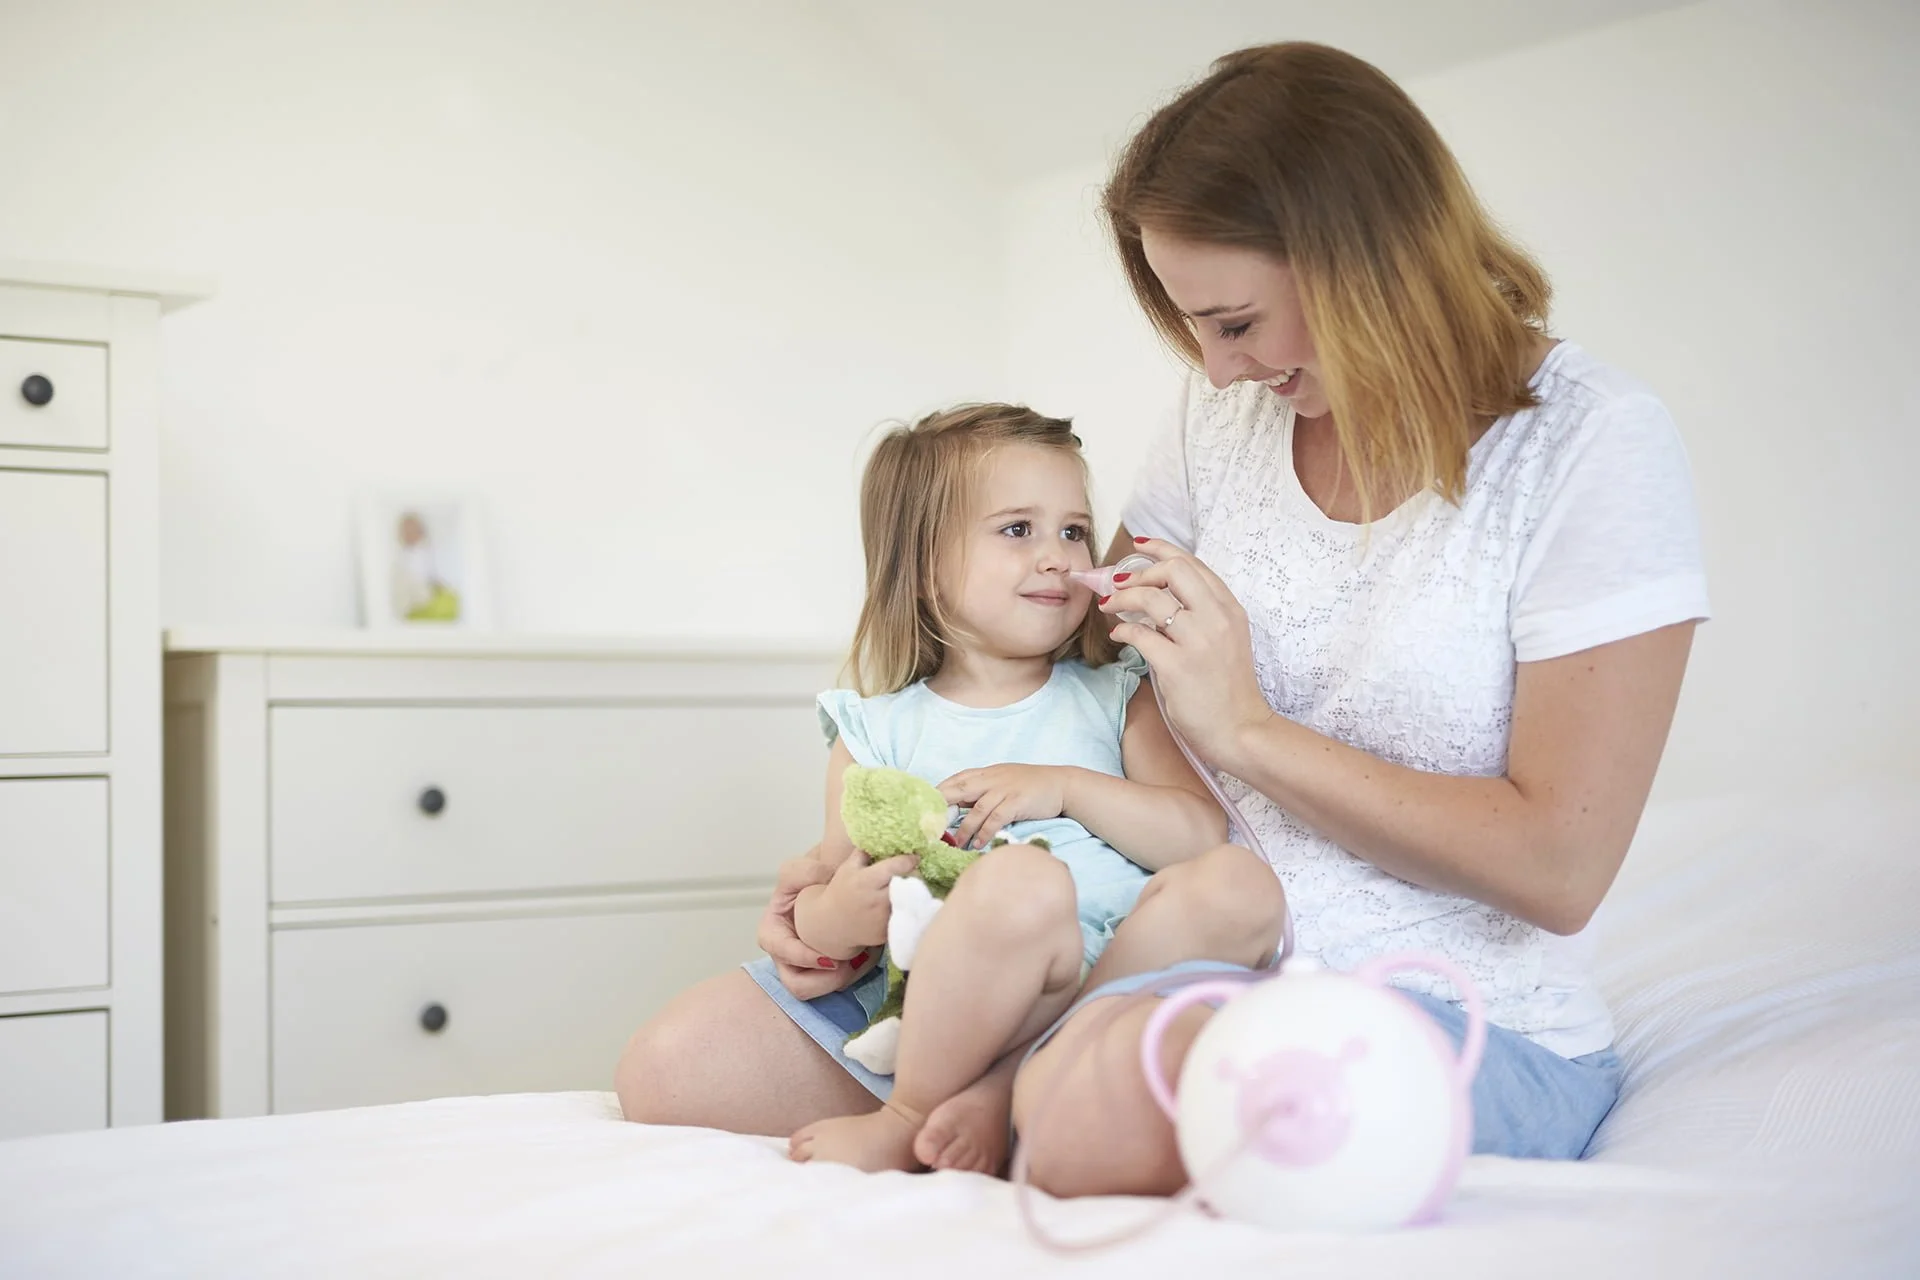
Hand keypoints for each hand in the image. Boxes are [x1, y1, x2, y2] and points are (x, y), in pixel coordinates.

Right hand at [759, 851, 851, 998]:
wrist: (847, 875)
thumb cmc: (822, 871)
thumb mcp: (806, 866)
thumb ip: (804, 870)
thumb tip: (820, 879)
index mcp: (775, 927)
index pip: (777, 950)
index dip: (801, 957)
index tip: (830, 957)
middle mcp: (789, 951)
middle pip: (796, 983)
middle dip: (823, 981)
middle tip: (849, 966)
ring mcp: (810, 964)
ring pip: (819, 989)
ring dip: (842, 980)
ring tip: (863, 958)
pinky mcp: (831, 969)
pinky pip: (839, 983)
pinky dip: (856, 974)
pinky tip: (870, 954)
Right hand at [810, 850, 920, 958]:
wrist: (832, 924)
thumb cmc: (841, 892)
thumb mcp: (848, 868)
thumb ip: (864, 852)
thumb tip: (883, 836)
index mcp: (866, 881)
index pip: (898, 866)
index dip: (909, 859)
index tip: (914, 856)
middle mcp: (877, 900)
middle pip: (910, 883)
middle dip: (914, 875)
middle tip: (913, 872)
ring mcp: (883, 918)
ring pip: (911, 900)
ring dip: (913, 893)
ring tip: (910, 887)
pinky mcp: (888, 932)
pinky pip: (906, 916)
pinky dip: (908, 909)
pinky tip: (904, 904)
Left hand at [938, 764, 1070, 849]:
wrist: (1060, 784)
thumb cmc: (1030, 785)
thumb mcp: (1003, 781)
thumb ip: (982, 790)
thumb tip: (958, 806)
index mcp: (986, 773)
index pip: (956, 780)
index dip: (939, 793)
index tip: (925, 808)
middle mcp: (992, 779)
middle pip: (959, 790)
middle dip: (942, 808)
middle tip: (930, 827)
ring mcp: (1004, 790)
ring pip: (976, 810)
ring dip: (964, 829)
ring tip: (956, 845)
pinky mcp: (1017, 802)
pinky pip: (996, 819)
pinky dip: (985, 832)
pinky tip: (979, 844)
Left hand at [1100, 537, 1273, 761]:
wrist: (1240, 729)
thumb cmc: (1228, 688)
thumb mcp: (1226, 639)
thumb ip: (1202, 614)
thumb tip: (1159, 596)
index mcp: (1229, 608)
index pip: (1193, 563)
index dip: (1161, 549)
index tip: (1139, 547)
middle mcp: (1217, 618)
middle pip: (1173, 569)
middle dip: (1140, 571)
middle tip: (1121, 584)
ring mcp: (1198, 641)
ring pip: (1151, 598)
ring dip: (1122, 597)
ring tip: (1109, 606)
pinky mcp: (1178, 665)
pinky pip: (1140, 634)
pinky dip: (1123, 629)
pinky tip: (1119, 635)